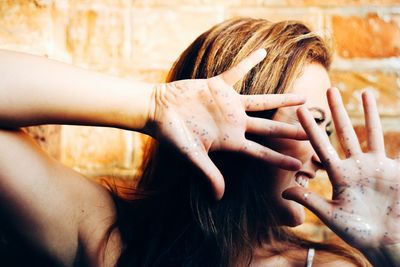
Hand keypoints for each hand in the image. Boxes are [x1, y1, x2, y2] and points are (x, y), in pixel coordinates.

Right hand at [148, 49, 306, 199]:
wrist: (158, 110)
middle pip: (269, 129)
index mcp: (231, 141)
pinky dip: (249, 62)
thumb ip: (209, 174)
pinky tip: (264, 51)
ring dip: (282, 100)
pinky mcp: (219, 86)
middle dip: (291, 131)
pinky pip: (237, 71)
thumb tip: (219, 198)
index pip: (260, 152)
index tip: (298, 165)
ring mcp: (229, 104)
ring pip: (262, 101)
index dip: (278, 159)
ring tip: (302, 98)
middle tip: (315, 132)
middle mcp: (235, 123)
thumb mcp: (192, 155)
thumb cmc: (173, 135)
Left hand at [283, 88, 399, 251]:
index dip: (311, 128)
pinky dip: (395, 130)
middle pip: (344, 132)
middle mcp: (354, 166)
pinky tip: (395, 113)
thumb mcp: (332, 215)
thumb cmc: (359, 232)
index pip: (321, 145)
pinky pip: (393, 144)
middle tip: (329, 89)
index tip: (300, 110)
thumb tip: (283, 191)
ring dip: (368, 112)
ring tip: (365, 92)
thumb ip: (310, 201)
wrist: (387, 241)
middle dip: (337, 111)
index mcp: (337, 175)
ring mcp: (374, 166)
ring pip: (370, 132)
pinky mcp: (392, 169)